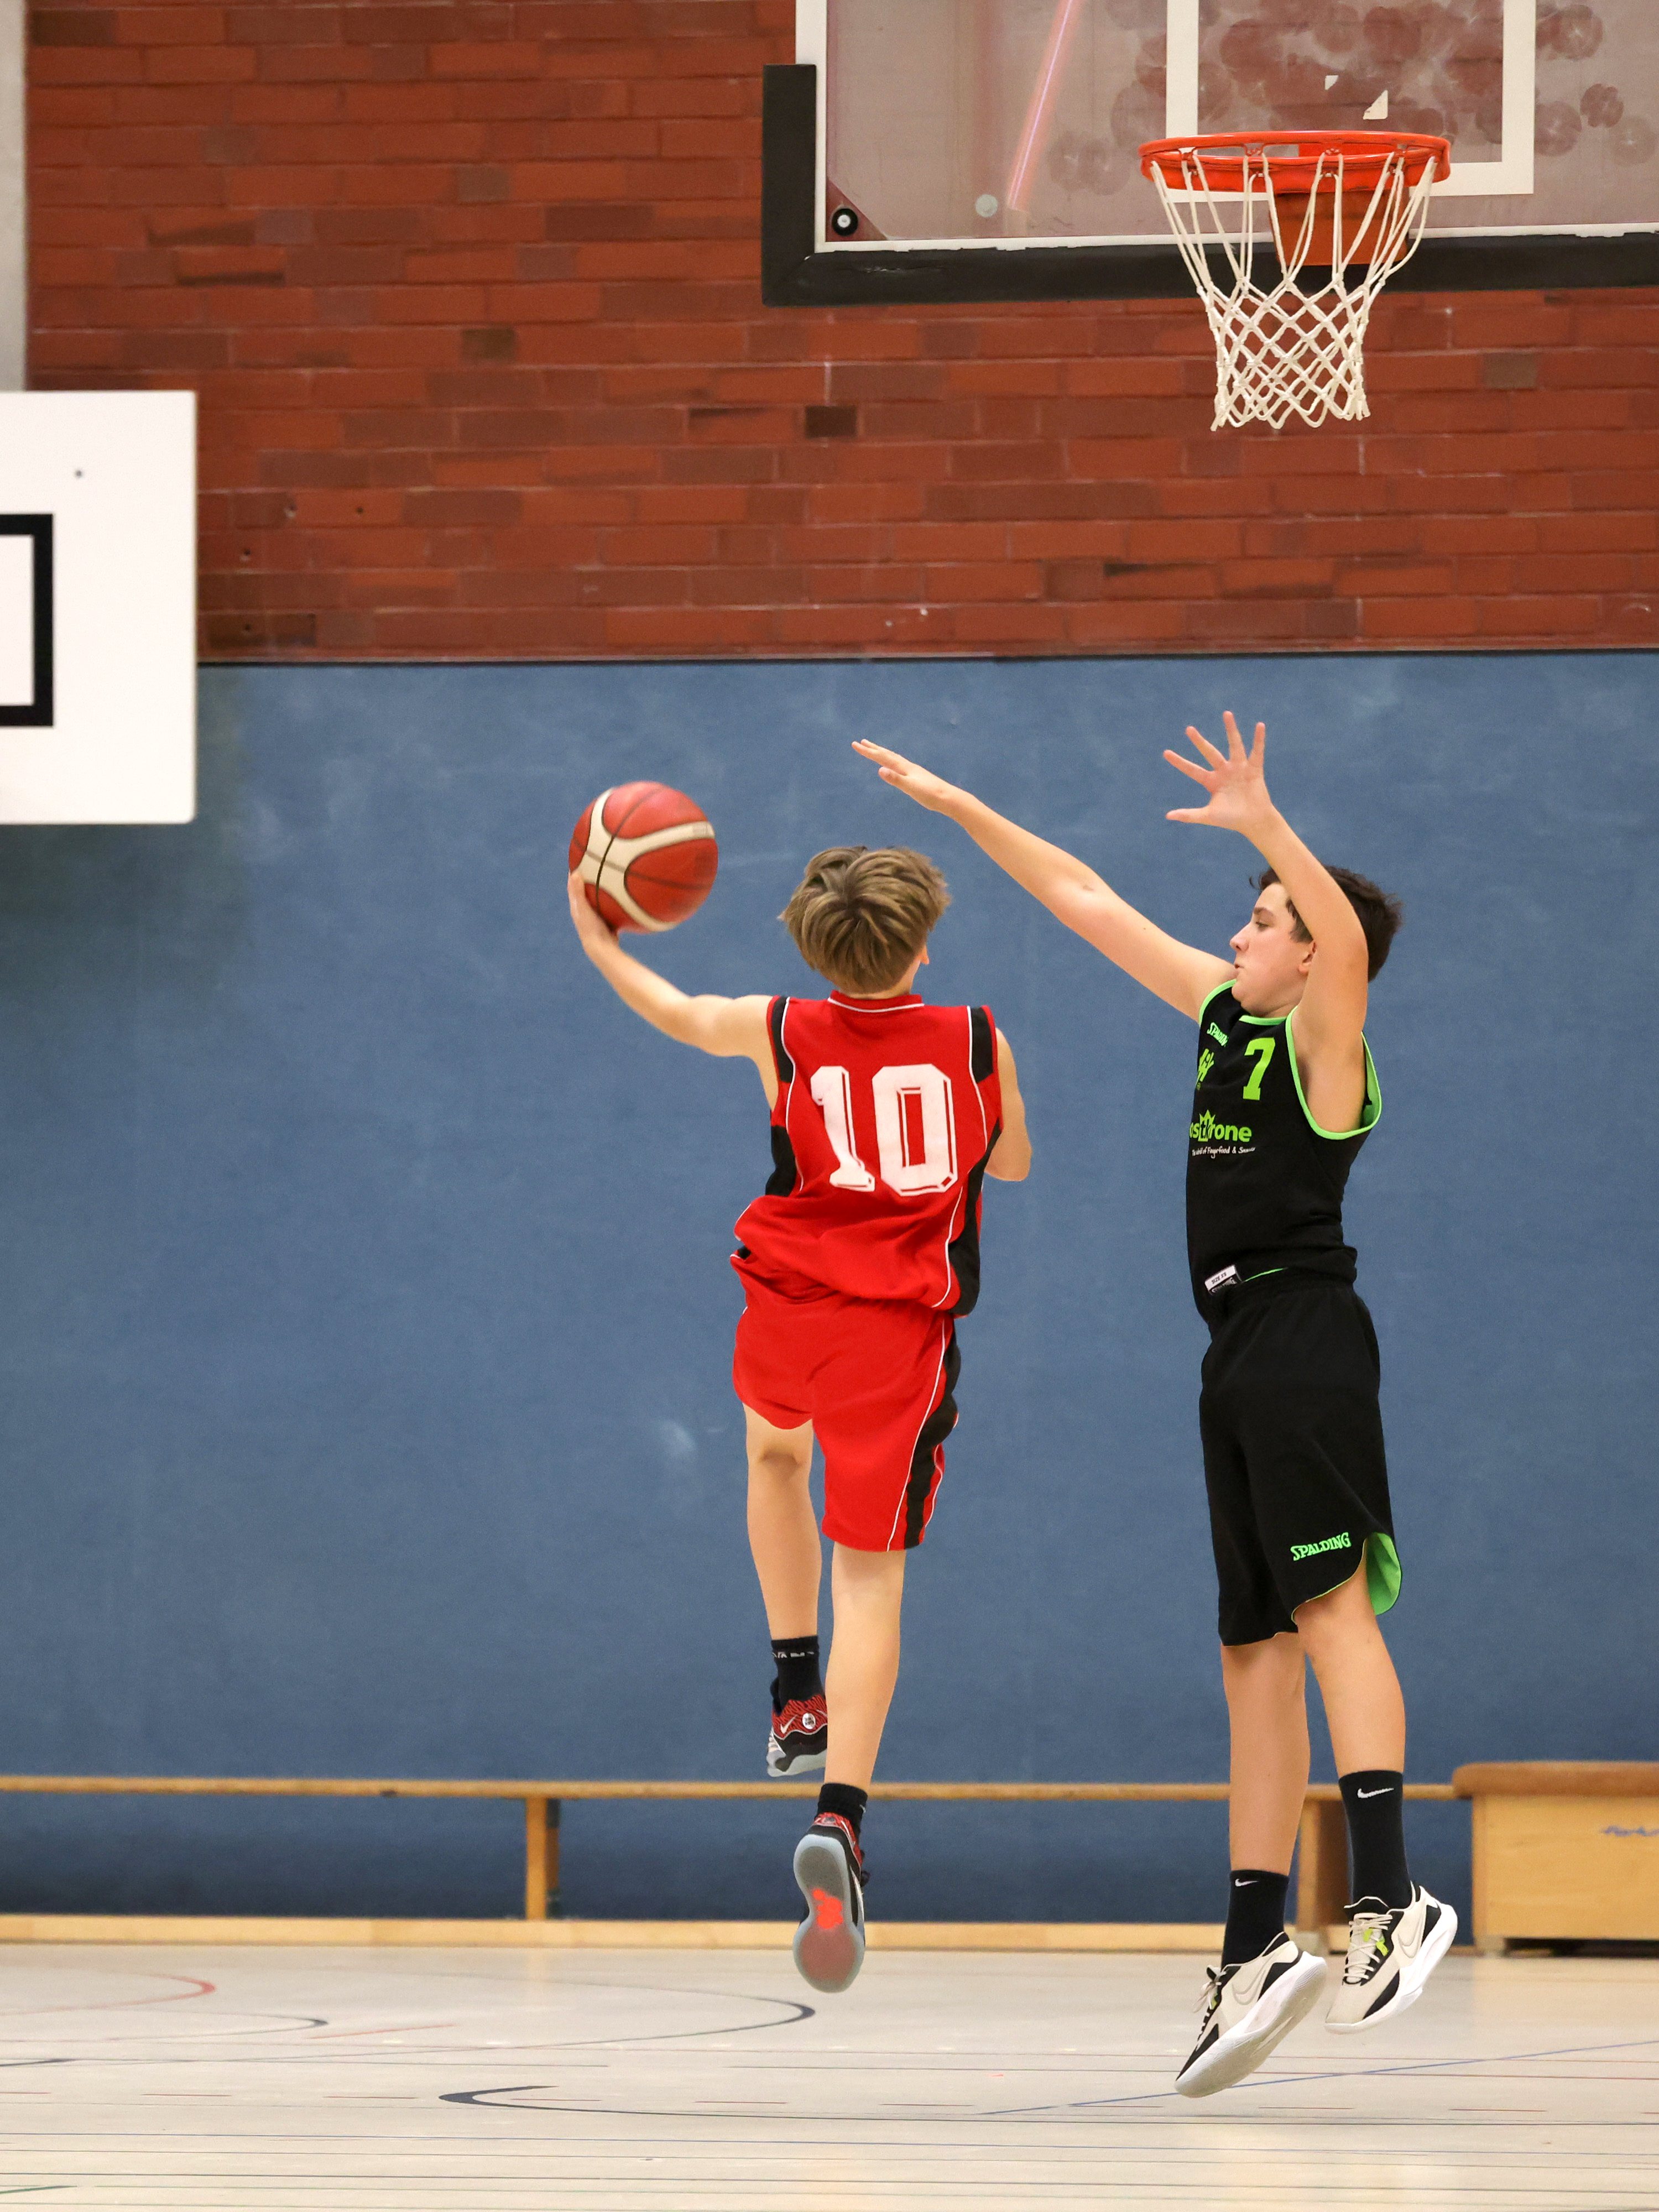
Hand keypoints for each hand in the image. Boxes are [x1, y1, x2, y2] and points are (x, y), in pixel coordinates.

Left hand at [568, 868, 620, 955]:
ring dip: (601, 889)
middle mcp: (584, 912)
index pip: (572, 886)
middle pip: (584, 891)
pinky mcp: (606, 923)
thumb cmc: (592, 928)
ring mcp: (595, 918)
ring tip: (610, 876)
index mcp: (577, 907)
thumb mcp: (584, 908)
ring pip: (597, 899)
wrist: (602, 949)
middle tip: (594, 863)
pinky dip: (613, 900)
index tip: (576, 859)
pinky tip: (623, 895)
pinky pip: (609, 908)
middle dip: (588, 879)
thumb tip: (574, 873)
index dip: (573, 873)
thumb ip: (579, 892)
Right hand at [851, 739, 963, 815]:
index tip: (855, 745)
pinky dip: (892, 760)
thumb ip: (895, 779)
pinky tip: (894, 765)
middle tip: (860, 742)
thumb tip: (880, 769)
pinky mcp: (916, 776)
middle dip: (873, 749)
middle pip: (887, 754)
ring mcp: (912, 770)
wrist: (947, 798)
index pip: (882, 757)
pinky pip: (899, 764)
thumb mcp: (910, 788)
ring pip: (893, 757)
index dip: (868, 751)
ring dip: (882, 752)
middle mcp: (907, 766)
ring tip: (875, 749)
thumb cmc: (929, 794)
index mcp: (903, 768)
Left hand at [1164, 711, 1275, 835]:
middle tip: (1188, 729)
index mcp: (1211, 781)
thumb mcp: (1208, 816)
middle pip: (1209, 752)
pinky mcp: (1255, 769)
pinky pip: (1257, 752)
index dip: (1180, 762)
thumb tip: (1168, 816)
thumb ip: (1189, 815)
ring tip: (1226, 713)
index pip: (1192, 770)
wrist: (1253, 822)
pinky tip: (1259, 725)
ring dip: (1231, 730)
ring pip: (1234, 745)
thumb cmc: (1230, 819)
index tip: (1165, 753)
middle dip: (1199, 741)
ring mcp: (1239, 768)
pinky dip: (1259, 740)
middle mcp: (1224, 771)